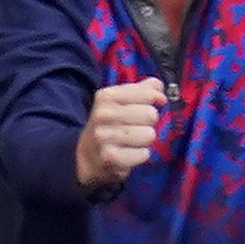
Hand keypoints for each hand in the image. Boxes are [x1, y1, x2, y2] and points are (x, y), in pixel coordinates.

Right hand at [75, 77, 166, 193]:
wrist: (85, 155)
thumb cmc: (109, 125)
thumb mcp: (119, 102)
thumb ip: (141, 90)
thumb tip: (159, 86)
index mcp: (106, 96)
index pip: (148, 94)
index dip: (153, 101)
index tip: (147, 106)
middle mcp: (103, 114)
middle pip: (151, 115)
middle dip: (148, 123)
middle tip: (133, 127)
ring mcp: (105, 136)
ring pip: (149, 134)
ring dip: (144, 140)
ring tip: (130, 141)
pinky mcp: (110, 157)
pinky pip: (144, 154)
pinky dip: (139, 155)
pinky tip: (127, 153)